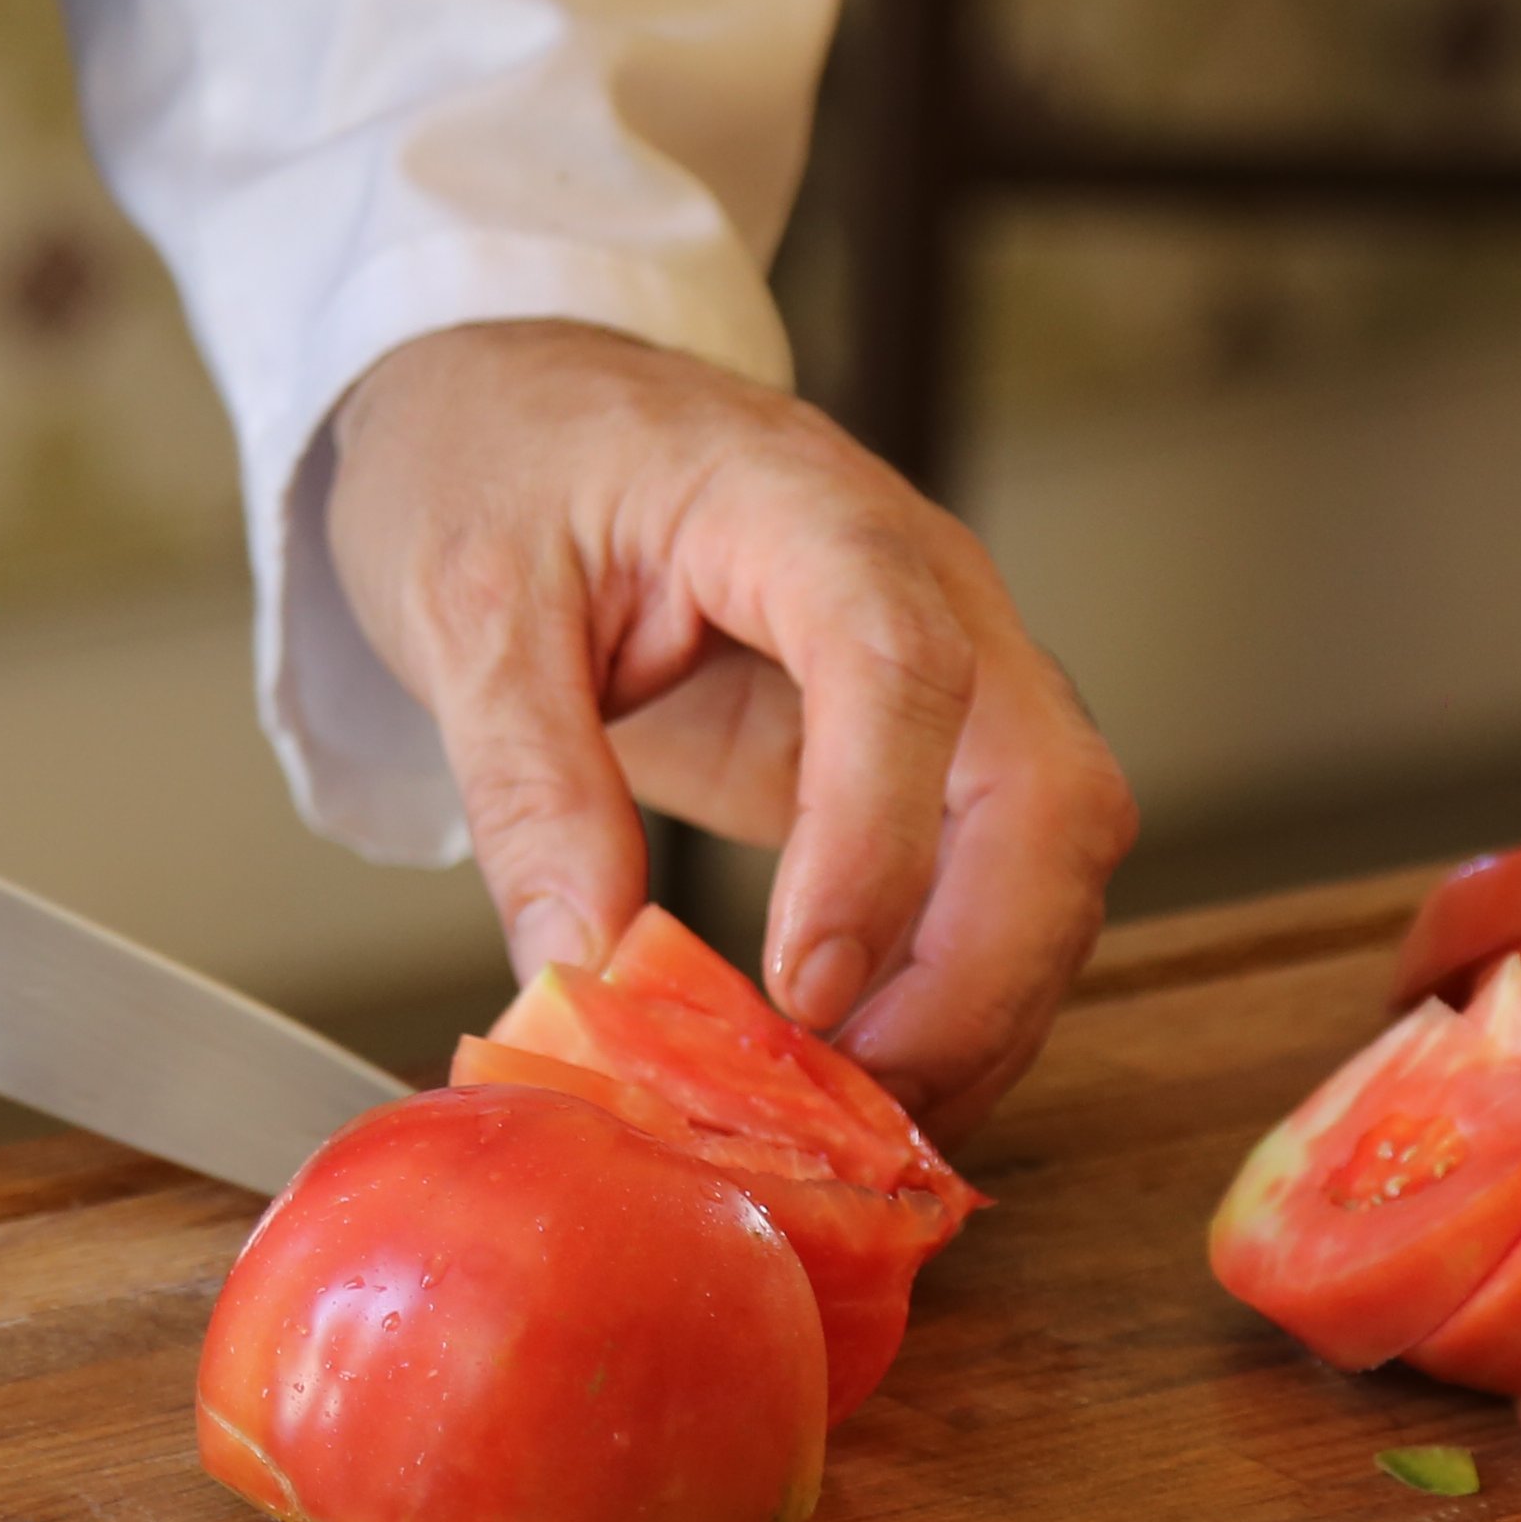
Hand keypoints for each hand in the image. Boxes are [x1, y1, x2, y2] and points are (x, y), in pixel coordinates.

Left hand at [325, 322, 1138, 1143]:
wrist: (528, 400)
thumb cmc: (504, 457)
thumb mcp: (465, 601)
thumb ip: (530, 784)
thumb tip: (583, 976)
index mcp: (803, 508)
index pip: (904, 666)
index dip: (878, 840)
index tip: (803, 988)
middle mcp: (926, 587)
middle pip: (1046, 786)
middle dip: (978, 971)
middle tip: (851, 1104)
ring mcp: (952, 674)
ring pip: (1055, 856)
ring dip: (986, 1006)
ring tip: (853, 1121)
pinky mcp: (929, 758)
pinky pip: (999, 888)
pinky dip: (959, 998)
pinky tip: (868, 1079)